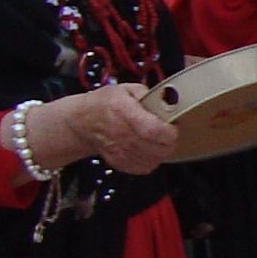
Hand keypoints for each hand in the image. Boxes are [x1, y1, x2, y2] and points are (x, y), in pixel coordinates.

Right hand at [45, 81, 182, 175]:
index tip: (173, 127)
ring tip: (159, 141)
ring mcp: (119, 150)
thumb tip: (168, 102)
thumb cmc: (105, 103)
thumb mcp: (126, 89)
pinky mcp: (119, 163)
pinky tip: (149, 150)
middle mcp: (120, 133)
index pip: (152, 130)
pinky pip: (144, 168)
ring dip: (162, 152)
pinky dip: (152, 161)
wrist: (83, 121)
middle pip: (156, 148)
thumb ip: (148, 95)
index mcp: (122, 110)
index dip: (168, 132)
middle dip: (169, 142)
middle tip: (169, 133)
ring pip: (153, 160)